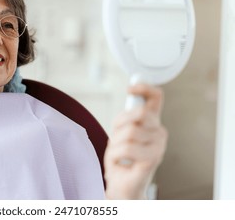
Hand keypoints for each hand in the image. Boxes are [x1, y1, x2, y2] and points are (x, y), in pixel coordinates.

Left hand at [104, 83, 167, 198]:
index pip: (156, 97)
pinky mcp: (153, 158)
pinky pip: (127, 147)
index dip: (144, 87)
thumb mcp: (120, 132)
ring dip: (115, 144)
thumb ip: (127, 116)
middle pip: (139, 113)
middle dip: (120, 125)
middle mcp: (159, 132)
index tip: (129, 89)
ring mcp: (159, 146)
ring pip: (129, 131)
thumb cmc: (121, 160)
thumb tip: (132, 93)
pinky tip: (120, 162)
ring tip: (118, 154)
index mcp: (152, 123)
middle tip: (117, 139)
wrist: (122, 186)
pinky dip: (115, 155)